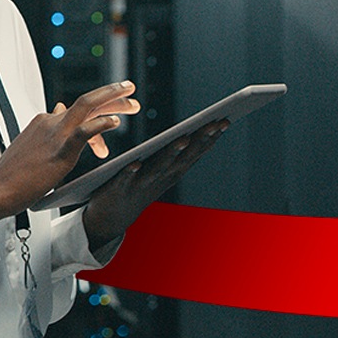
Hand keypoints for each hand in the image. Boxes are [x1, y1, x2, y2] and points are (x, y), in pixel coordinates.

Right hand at [0, 81, 140, 221]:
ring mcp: (55, 134)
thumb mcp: (32, 145)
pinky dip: (102, 124)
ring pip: (88, 106)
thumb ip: (47, 129)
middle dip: (111, 95)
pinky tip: (116, 122)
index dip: (98, 112)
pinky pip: (85, 131)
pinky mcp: (60, 150)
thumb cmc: (13, 174)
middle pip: (86, 101)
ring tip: (132, 103)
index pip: (76, 110)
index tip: (113, 116)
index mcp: (44, 121)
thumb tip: (59, 109)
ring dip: (113, 101)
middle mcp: (50, 121)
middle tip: (131, 92)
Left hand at [81, 119, 229, 249]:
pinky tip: (135, 164)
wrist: (112, 217)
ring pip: (158, 168)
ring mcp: (141, 185)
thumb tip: (191, 133)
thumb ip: (174, 155)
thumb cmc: (138, 185)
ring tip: (183, 139)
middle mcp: (160, 179)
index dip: (209, 138)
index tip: (225, 121)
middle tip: (216, 123)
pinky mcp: (119, 189)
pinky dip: (130, 173)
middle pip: (182, 157)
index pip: (193, 153)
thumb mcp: (160, 171)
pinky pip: (125, 180)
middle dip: (200, 140)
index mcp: (170, 172)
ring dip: (172, 154)